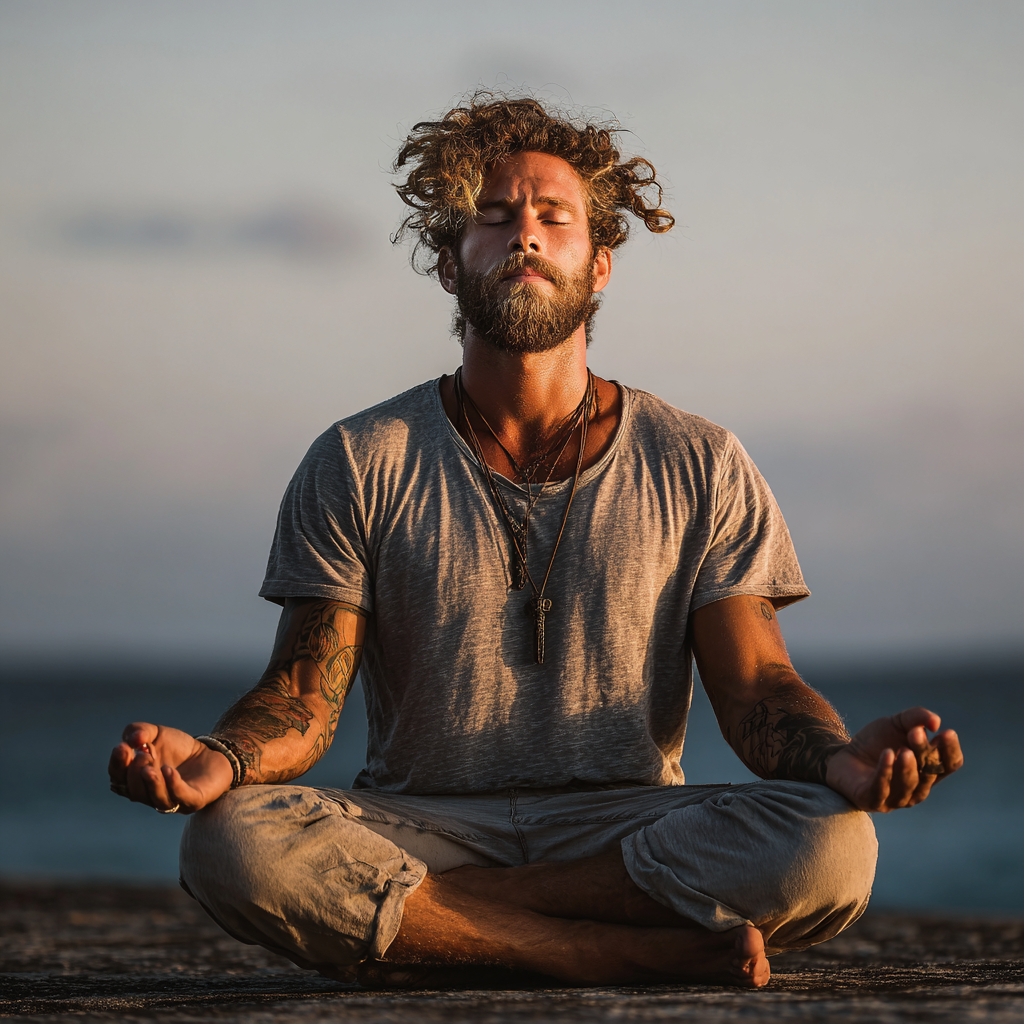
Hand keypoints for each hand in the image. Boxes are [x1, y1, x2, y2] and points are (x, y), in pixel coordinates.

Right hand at [107, 722, 233, 813]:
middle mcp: (151, 795)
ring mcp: (172, 801)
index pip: (119, 780)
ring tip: (151, 767)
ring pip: (157, 799)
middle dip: (135, 774)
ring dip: (152, 784)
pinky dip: (173, 786)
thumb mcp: (157, 733)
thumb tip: (132, 739)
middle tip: (143, 754)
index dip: (117, 766)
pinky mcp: (194, 800)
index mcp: (136, 781)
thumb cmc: (178, 748)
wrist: (211, 753)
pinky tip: (169, 771)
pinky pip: (181, 798)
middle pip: (135, 792)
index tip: (122, 747)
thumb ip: (140, 731)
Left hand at [825, 707, 962, 812]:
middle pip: (929, 773)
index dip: (950, 750)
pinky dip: (885, 772)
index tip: (946, 732)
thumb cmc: (875, 742)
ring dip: (907, 768)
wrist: (841, 755)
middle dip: (924, 753)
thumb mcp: (895, 723)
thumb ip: (916, 717)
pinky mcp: (871, 800)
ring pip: (909, 786)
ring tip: (902, 749)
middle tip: (915, 732)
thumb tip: (935, 721)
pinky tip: (886, 755)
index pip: (950, 765)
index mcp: (928, 771)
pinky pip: (881, 790)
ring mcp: (895, 799)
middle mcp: (917, 789)